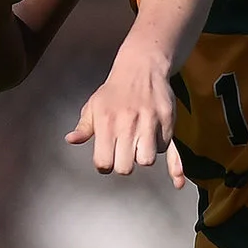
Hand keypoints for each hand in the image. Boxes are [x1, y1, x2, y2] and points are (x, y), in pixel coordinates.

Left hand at [65, 39, 186, 187]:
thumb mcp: (93, 106)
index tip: (106, 158)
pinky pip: (168, 149)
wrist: (141, 67)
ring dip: (142, 157)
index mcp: (106, 123)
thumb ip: (84, 127)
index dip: (104, 164)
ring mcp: (149, 123)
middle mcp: (128, 124)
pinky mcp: (167, 122)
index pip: (104, 162)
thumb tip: (71, 140)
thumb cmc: (114, 91)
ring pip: (147, 160)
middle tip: (123, 153)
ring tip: (139, 145)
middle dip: (123, 164)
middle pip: (126, 167)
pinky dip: (171, 162)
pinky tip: (176, 180)